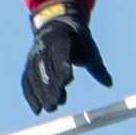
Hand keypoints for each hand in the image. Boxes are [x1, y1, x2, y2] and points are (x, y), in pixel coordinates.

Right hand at [22, 0, 112, 114]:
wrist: (56, 25)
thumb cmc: (77, 40)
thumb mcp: (89, 48)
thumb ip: (97, 67)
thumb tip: (109, 83)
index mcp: (60, 38)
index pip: (59, 53)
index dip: (62, 66)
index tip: (68, 81)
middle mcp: (43, 47)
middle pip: (44, 68)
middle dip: (50, 86)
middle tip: (57, 103)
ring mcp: (34, 56)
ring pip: (34, 76)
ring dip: (41, 94)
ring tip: (52, 108)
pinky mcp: (29, 66)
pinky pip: (27, 82)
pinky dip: (31, 96)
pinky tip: (37, 109)